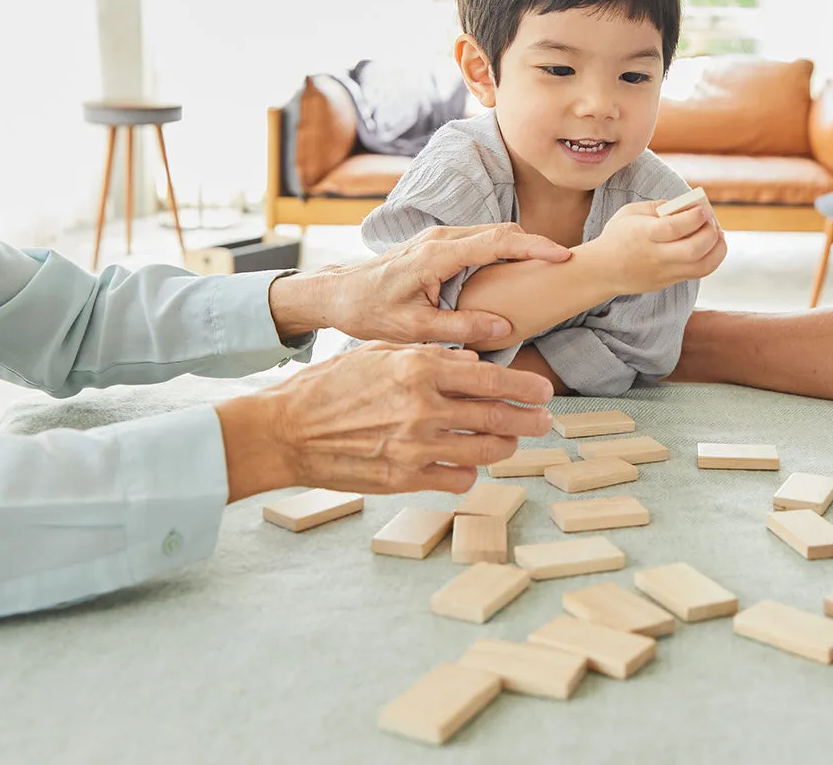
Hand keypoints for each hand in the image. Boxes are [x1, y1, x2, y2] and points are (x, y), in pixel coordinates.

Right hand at [216, 342, 554, 500]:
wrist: (287, 430)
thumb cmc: (331, 385)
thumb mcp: (380, 354)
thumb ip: (429, 356)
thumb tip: (473, 361)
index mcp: (419, 369)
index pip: (491, 377)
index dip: (525, 385)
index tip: (544, 390)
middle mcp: (424, 407)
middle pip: (498, 416)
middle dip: (530, 419)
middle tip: (544, 419)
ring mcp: (416, 446)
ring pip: (486, 450)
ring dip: (506, 446)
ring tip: (511, 441)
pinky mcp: (405, 478)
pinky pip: (458, 479)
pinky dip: (468, 472)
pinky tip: (467, 464)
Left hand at [268, 224, 570, 342]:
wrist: (337, 294)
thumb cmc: (370, 311)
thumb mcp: (415, 328)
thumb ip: (461, 327)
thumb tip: (504, 327)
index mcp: (436, 255)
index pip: (496, 242)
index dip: (533, 247)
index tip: (563, 255)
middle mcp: (440, 238)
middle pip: (499, 232)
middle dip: (536, 244)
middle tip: (567, 261)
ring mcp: (438, 238)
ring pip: (490, 235)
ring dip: (520, 247)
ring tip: (550, 264)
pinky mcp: (437, 245)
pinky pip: (478, 242)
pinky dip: (503, 251)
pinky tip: (516, 270)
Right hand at [589, 199, 726, 295]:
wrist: (603, 270)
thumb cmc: (616, 237)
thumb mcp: (630, 212)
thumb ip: (657, 206)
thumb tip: (685, 205)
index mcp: (644, 235)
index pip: (675, 228)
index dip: (694, 216)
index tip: (702, 208)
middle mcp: (657, 256)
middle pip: (694, 249)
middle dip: (710, 232)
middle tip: (710, 220)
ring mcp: (665, 272)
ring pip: (703, 266)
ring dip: (718, 248)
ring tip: (716, 234)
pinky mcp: (670, 282)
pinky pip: (699, 272)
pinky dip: (711, 257)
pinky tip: (710, 246)